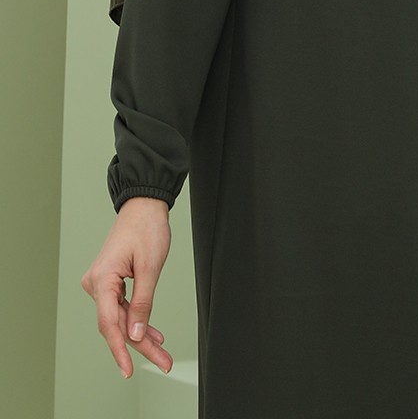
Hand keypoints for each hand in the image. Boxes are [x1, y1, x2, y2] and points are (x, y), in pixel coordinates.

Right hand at [82, 196, 171, 378]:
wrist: (143, 205)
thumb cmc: (146, 228)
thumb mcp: (150, 267)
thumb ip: (143, 303)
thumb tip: (136, 334)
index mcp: (102, 279)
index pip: (109, 324)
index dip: (120, 349)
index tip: (128, 369)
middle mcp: (97, 283)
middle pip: (117, 323)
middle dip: (140, 345)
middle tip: (162, 361)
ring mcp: (102, 282)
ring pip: (121, 317)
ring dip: (140, 334)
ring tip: (161, 352)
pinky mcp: (110, 281)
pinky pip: (122, 306)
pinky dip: (137, 318)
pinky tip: (152, 333)